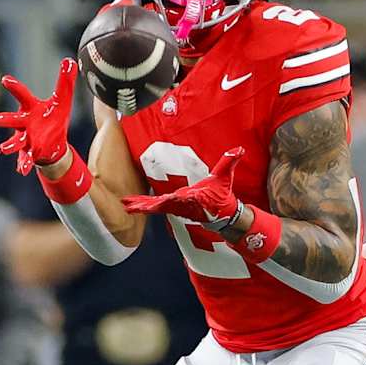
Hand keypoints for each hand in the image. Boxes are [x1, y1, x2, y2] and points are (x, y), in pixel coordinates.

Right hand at [0, 57, 78, 175]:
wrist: (53, 143)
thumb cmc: (54, 118)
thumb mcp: (63, 100)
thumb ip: (65, 81)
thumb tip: (70, 60)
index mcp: (30, 108)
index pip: (22, 95)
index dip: (14, 87)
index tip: (5, 79)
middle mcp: (24, 123)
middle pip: (11, 120)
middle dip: (1, 119)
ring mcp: (25, 139)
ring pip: (15, 142)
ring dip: (9, 145)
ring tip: (3, 149)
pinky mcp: (30, 153)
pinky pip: (25, 159)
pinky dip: (23, 164)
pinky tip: (22, 170)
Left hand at [122, 146, 244, 224]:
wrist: (221, 215)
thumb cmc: (221, 195)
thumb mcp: (225, 177)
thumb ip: (229, 162)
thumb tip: (238, 150)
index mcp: (193, 197)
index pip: (182, 197)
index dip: (173, 199)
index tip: (164, 199)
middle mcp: (182, 204)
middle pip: (162, 205)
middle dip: (147, 205)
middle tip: (131, 205)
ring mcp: (176, 207)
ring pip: (156, 207)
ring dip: (141, 206)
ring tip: (127, 205)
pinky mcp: (173, 208)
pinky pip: (156, 208)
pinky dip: (144, 207)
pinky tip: (132, 206)